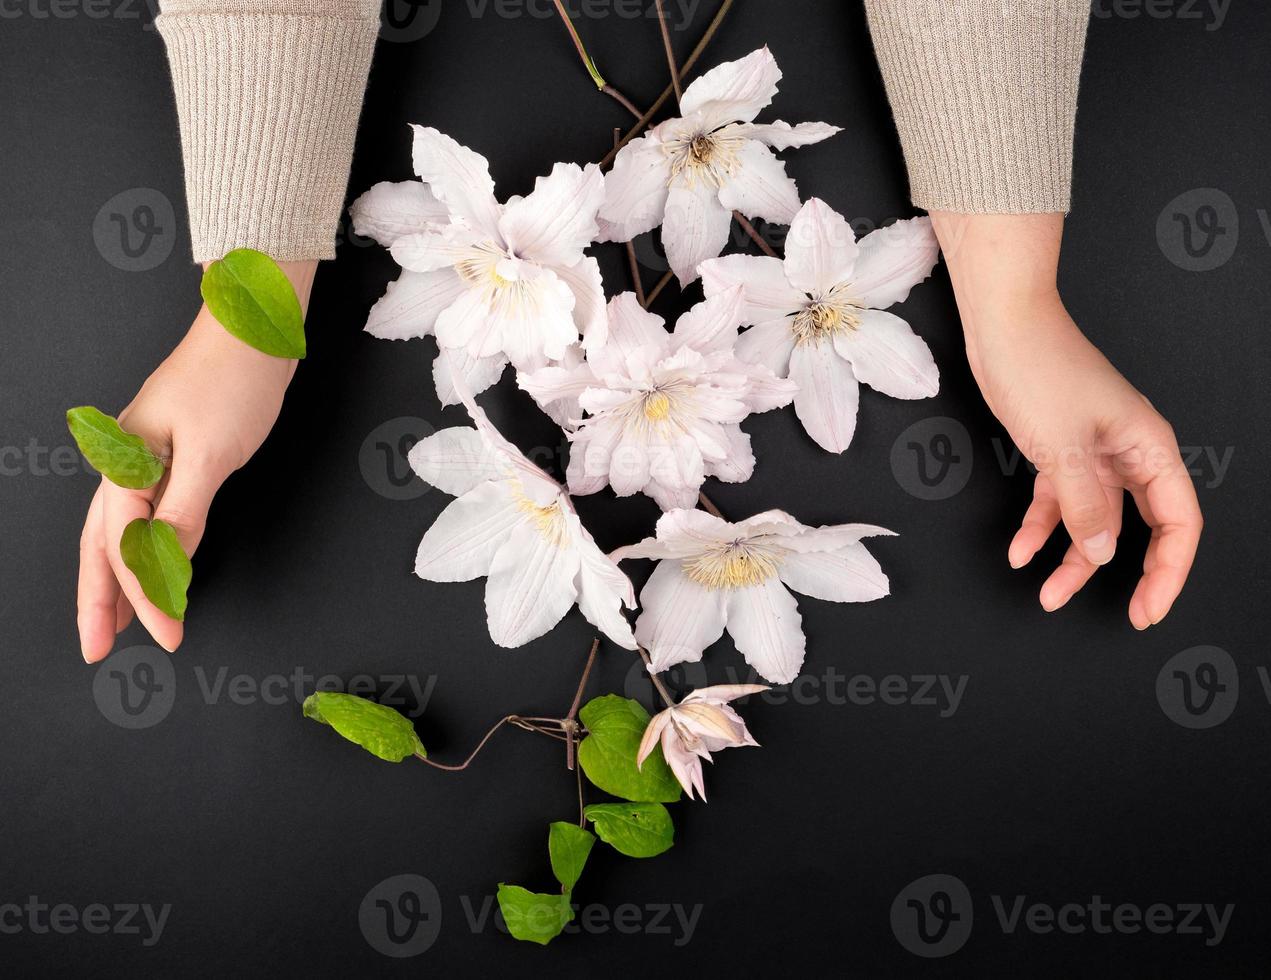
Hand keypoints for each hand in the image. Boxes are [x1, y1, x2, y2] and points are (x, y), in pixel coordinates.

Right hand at [77, 260, 316, 660]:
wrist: (252, 328)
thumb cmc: (234, 380)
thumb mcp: (213, 453)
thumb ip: (184, 511)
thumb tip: (163, 563)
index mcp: (126, 464)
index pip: (127, 548)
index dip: (144, 599)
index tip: (166, 636)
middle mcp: (124, 463)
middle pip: (100, 545)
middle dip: (99, 601)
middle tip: (97, 651)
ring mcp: (144, 459)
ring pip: (119, 532)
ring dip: (117, 580)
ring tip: (114, 625)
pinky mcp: (170, 456)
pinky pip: (147, 515)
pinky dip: (146, 549)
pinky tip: (154, 571)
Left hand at [931, 213, 1201, 628]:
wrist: (1002, 325)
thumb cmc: (1041, 370)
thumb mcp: (1064, 447)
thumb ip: (1087, 505)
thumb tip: (1105, 552)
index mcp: (1149, 447)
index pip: (1178, 522)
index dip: (1170, 570)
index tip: (1149, 609)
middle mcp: (1128, 452)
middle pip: (1141, 527)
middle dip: (1131, 575)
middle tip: (1125, 616)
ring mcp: (1092, 452)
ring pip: (1094, 520)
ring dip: (1073, 559)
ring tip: (1047, 596)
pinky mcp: (1057, 448)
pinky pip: (1058, 501)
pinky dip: (1040, 527)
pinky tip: (1019, 551)